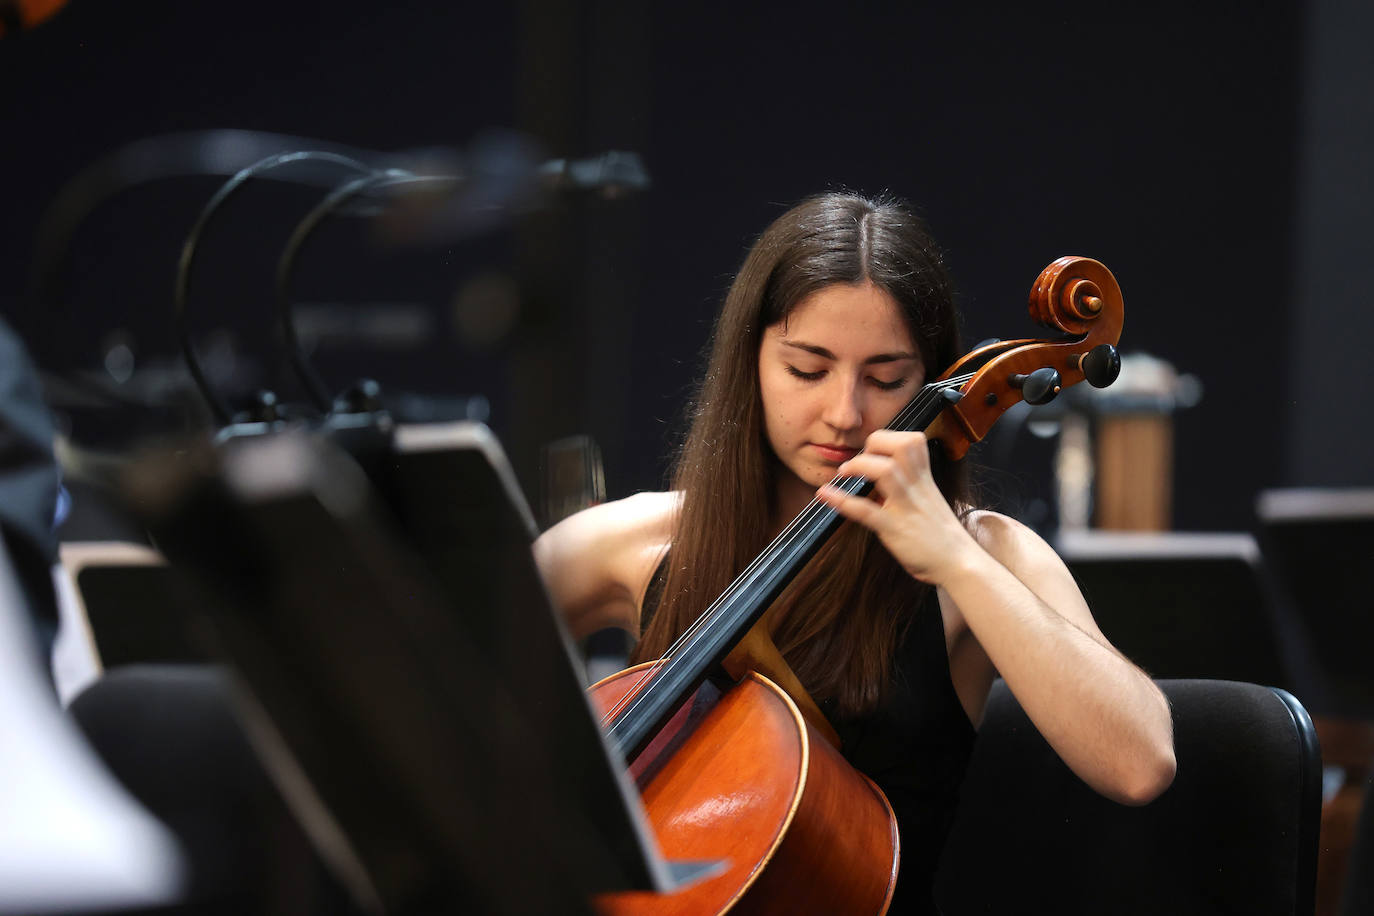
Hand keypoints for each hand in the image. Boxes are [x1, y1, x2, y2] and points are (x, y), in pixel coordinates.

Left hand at [815, 430, 977, 584]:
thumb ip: (909, 483)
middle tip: (859, 460)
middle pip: (901, 446)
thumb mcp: (928, 498)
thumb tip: (879, 472)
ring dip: (858, 466)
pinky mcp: (895, 529)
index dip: (887, 440)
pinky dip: (841, 500)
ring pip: (886, 471)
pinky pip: (866, 511)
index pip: (912, 440)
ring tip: (843, 473)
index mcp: (925, 478)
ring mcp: (906, 506)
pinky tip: (825, 495)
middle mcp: (917, 487)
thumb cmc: (940, 532)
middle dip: (874, 444)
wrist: (959, 562)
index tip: (873, 451)